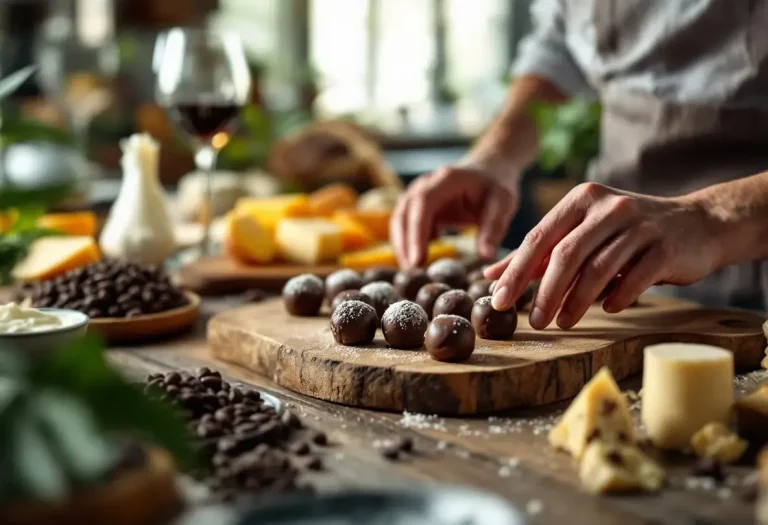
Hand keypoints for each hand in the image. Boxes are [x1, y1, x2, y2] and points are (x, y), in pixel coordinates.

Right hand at [391, 163, 519, 267]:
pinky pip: (405, 224)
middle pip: (404, 213)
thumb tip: (486, 257)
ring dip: (402, 245)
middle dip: (405, 243)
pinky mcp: (417, 206)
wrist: (489, 170)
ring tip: (412, 271)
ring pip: (400, 219)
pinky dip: (407, 242)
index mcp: (446, 179)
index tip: (417, 260)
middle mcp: (426, 184)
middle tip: (412, 272)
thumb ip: (493, 228)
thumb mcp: (503, 204)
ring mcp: (418, 193)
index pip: (423, 204)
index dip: (417, 233)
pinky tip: (418, 260)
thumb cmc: (496, 186)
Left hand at [485, 182, 722, 328]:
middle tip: (534, 321)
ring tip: (562, 323)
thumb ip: (540, 253)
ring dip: (576, 301)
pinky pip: (635, 277)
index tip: (498, 300)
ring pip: (598, 268)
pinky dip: (618, 296)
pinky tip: (608, 310)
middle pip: (566, 254)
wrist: (697, 224)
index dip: (516, 271)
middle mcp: (608, 206)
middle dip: (545, 292)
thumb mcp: (583, 232)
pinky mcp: (664, 247)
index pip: (540, 237)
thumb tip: (492, 275)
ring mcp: (638, 225)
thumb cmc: (628, 232)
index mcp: (582, 199)